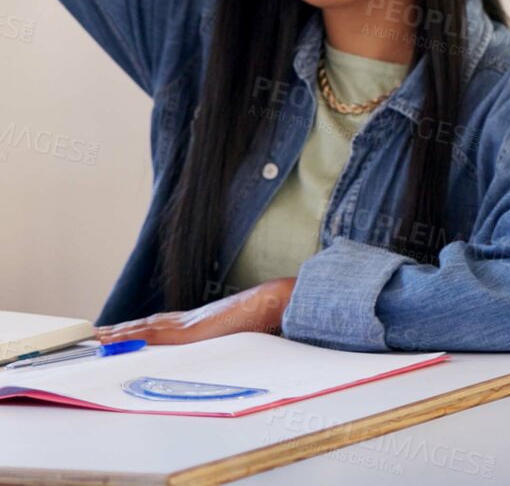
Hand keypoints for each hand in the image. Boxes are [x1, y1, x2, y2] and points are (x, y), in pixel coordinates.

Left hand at [96, 278, 296, 345]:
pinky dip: (129, 339)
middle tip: (92, 335)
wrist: (275, 302)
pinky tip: (113, 343)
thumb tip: (235, 350)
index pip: (160, 325)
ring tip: (93, 339)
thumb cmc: (265, 317)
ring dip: (116, 334)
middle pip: (144, 325)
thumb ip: (232, 341)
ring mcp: (186, 325)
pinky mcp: (187, 333)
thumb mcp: (242, 335)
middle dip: (119, 331)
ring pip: (142, 330)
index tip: (119, 332)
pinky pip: (150, 337)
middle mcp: (188, 320)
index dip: (137, 329)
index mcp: (200, 322)